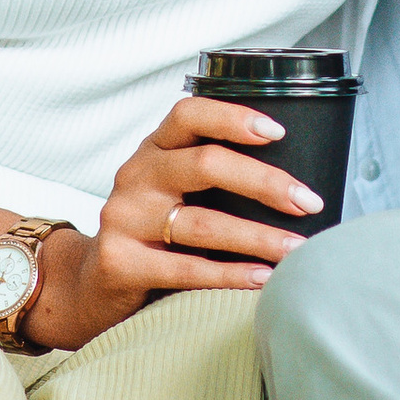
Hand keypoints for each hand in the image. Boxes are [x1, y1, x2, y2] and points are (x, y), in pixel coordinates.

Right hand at [26, 94, 323, 346]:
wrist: (92, 285)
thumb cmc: (154, 235)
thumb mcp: (174, 193)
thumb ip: (214, 180)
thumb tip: (296, 188)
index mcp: (154, 150)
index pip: (188, 114)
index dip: (233, 117)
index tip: (278, 132)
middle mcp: (136, 176)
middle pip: (205, 164)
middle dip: (265, 183)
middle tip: (308, 203)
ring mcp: (123, 219)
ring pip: (202, 223)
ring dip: (258, 237)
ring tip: (297, 251)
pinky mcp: (119, 262)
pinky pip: (185, 268)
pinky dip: (231, 275)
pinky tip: (263, 278)